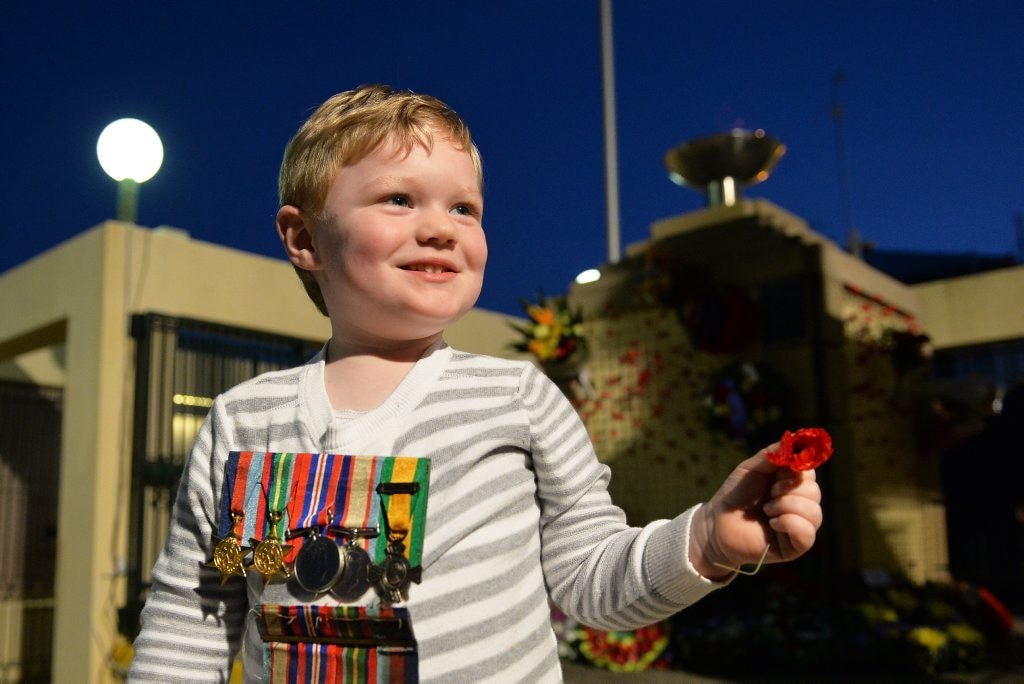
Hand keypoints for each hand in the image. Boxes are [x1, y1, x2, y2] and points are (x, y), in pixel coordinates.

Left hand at [689, 443, 822, 579]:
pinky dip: (788, 523)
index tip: (774, 472)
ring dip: (784, 506)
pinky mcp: (796, 545)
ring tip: (766, 510)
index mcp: (793, 483)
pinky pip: (807, 532)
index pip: (809, 471)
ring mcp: (801, 525)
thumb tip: (794, 438)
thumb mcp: (752, 467)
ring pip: (813, 511)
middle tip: (767, 495)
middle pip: (813, 491)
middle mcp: (802, 503)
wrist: (718, 522)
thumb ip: (773, 454)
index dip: (793, 469)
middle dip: (785, 490)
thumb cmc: (736, 494)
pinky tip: (773, 524)